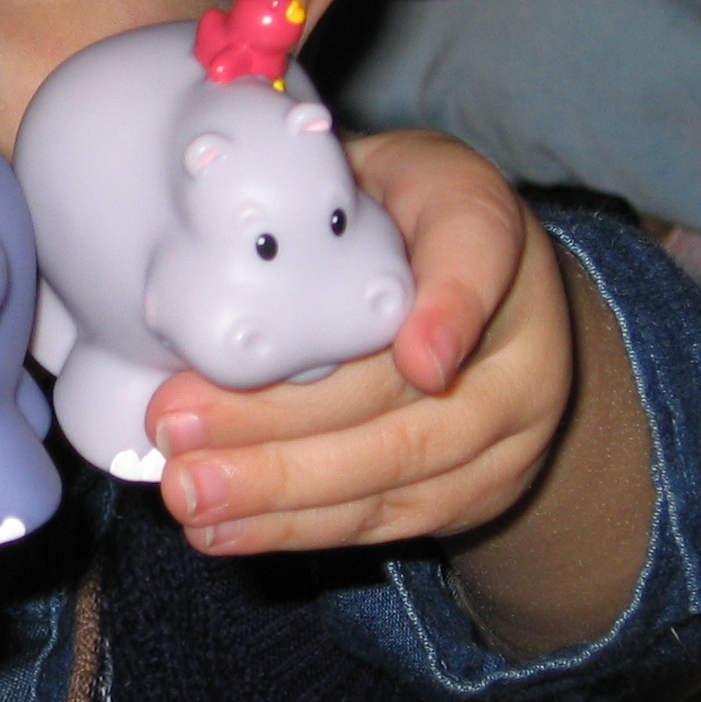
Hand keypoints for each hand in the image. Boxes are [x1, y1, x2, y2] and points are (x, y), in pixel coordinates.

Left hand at [142, 129, 572, 556]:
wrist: (492, 306)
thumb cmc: (395, 223)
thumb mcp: (368, 173)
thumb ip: (313, 195)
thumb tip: (195, 236)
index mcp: (484, 225)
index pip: (479, 254)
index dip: (453, 308)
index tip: (420, 359)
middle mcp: (522, 335)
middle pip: (405, 392)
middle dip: (280, 419)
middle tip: (178, 423)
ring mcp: (510, 425)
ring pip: (395, 469)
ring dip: (278, 487)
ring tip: (189, 490)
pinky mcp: (480, 490)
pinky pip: (387, 519)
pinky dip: (297, 527)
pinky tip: (223, 528)